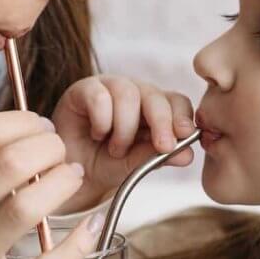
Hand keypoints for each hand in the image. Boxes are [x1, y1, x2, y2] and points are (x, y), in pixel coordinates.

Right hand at [0, 111, 104, 258]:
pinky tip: (90, 229)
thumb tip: (8, 144)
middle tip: (60, 150)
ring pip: (26, 207)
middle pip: (7, 162)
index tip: (39, 126)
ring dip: (62, 183)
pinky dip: (77, 244)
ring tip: (73, 177)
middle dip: (47, 146)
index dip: (22, 122)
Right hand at [52, 75, 195, 212]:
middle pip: (155, 95)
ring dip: (125, 128)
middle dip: (162, 122)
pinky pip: (100, 96)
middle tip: (162, 146)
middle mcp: (135, 93)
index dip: (182, 117)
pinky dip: (102, 120)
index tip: (185, 136)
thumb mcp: (135, 166)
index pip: (177, 102)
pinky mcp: (84, 88)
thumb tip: (187, 155)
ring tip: (116, 149)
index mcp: (154, 109)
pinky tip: (97, 134)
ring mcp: (109, 87)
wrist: (71, 171)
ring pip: (128, 94)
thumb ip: (158, 158)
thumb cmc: (106, 164)